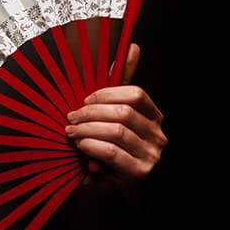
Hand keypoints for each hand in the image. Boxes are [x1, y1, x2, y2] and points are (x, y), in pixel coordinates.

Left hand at [64, 43, 166, 188]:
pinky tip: (80, 146)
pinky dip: (90, 145)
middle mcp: (157, 135)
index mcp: (153, 116)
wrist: (102, 183)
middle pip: (124, 112)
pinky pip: (110, 151)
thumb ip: (120, 81)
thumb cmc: (105, 144)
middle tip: (72, 117)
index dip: (107, 93)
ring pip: (116, 131)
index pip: (136, 94)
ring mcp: (150, 155)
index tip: (85, 99)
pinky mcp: (137, 173)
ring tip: (72, 132)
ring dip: (87, 129)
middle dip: (91, 112)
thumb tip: (132, 46)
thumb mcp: (111, 113)